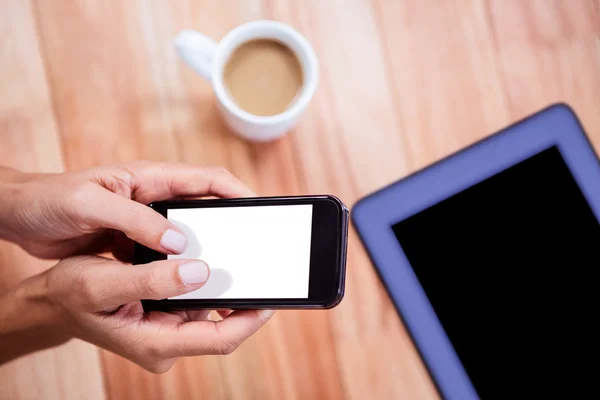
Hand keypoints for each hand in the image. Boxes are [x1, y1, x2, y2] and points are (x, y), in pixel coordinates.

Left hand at [0, 162, 253, 259]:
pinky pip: (165, 253)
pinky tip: (182, 284)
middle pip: (204, 207)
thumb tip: (180, 243)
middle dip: (229, 224)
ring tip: (219, 270)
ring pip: (187, 233)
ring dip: (203, 249)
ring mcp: (143, 220)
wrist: (16, 215)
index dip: (237, 191)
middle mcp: (152, 197)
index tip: (258, 210)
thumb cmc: (48, 198)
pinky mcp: (132, 241)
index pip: (207, 178)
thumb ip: (135, 221)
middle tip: (246, 248)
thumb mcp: (90, 204)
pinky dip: (177, 266)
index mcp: (149, 177)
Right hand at [0, 255, 273, 371]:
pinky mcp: (165, 315)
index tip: (271, 299)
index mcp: (156, 343)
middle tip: (257, 268)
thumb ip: (153, 280)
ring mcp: (167, 329)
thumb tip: (202, 272)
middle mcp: (167, 341)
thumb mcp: (105, 283)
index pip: (219, 338)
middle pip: (219, 323)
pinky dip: (202, 282)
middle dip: (239, 298)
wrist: (51, 301)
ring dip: (219, 286)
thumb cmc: (71, 294)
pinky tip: (203, 260)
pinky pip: (194, 301)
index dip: (249, 320)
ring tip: (231, 255)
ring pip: (208, 310)